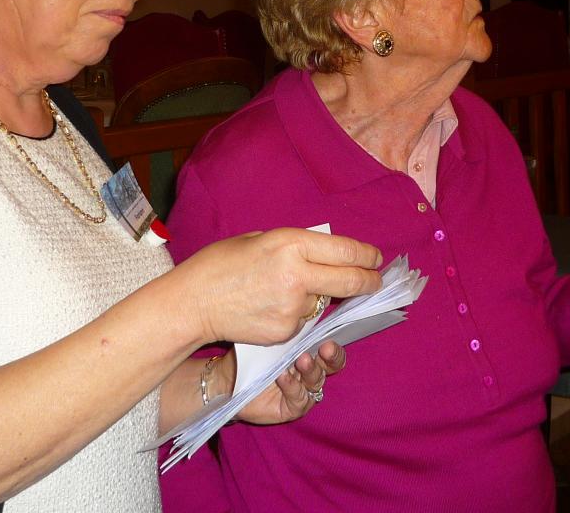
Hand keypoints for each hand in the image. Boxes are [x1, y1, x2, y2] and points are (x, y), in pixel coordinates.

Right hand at [176, 228, 381, 346]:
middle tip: (376, 280)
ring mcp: (294, 307)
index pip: (347, 251)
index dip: (367, 255)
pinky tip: (272, 306)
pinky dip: (297, 313)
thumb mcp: (261, 238)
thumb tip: (325, 254)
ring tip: (285, 289)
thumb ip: (296, 246)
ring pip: (323, 300)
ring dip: (318, 295)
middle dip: (369, 281)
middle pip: (351, 280)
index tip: (376, 258)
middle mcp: (298, 276)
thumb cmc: (221, 263)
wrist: (194, 302)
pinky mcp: (287, 331)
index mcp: (292, 244)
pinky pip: (304, 319)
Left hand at [218, 341, 344, 425]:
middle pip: (330, 367)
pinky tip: (283, 376)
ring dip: (311, 370)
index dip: (334, 347)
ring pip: (316, 382)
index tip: (330, 338)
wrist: (227, 379)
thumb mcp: (270, 339)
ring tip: (301, 360)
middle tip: (326, 348)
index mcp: (309, 355)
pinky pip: (298, 399)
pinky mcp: (290, 408)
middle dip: (331, 357)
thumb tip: (303, 311)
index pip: (331, 352)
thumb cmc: (251, 355)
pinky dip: (292, 386)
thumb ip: (289, 331)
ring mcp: (302, 392)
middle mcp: (309, 374)